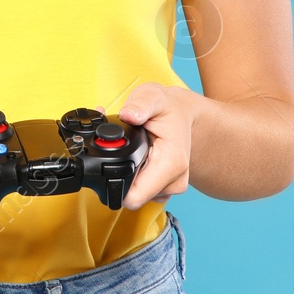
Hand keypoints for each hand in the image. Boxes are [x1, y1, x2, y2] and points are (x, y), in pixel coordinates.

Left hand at [117, 83, 195, 209]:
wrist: (183, 116)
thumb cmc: (168, 108)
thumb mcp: (152, 97)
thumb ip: (139, 105)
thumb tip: (128, 115)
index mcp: (171, 163)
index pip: (135, 196)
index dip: (115, 183)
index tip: (110, 162)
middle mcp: (174, 181)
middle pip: (132, 197)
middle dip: (121, 175)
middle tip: (124, 149)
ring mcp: (171, 188)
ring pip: (136, 195)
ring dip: (129, 175)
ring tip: (134, 150)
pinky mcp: (165, 189)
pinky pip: (142, 191)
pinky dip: (136, 177)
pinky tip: (139, 158)